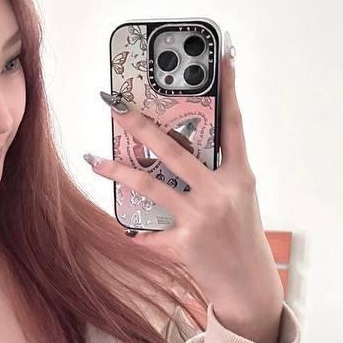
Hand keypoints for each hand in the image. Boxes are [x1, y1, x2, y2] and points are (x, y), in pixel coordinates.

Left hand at [88, 49, 283, 342]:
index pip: (234, 124)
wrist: (248, 285)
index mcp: (238, 176)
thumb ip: (217, 173)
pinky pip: (149, 234)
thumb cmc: (240, 237)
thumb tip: (182, 149)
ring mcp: (200, 218)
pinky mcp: (183, 245)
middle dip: (141, 125)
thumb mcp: (239, 199)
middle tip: (116, 108)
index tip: (221, 57)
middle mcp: (219, 193)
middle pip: (174, 150)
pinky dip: (136, 233)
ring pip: (149, 186)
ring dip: (117, 170)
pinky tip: (125, 229)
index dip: (229, 89)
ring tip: (95, 159)